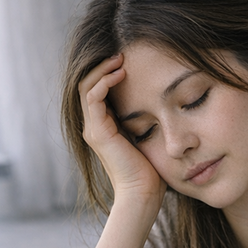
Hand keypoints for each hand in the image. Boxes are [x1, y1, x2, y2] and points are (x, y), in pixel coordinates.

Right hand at [79, 55, 165, 216]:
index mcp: (104, 127)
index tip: (128, 60)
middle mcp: (94, 126)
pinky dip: (104, 82)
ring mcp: (93, 129)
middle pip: (88, 84)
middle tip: (122, 53)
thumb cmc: (151, 171)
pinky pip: (93, 97)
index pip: (97, 90)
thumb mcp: (148, 138)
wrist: (143, 194)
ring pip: (87, 87)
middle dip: (103, 65)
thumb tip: (160, 102)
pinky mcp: (98, 132)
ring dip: (102, 69)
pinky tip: (121, 73)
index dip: (108, 72)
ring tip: (120, 58)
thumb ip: (146, 120)